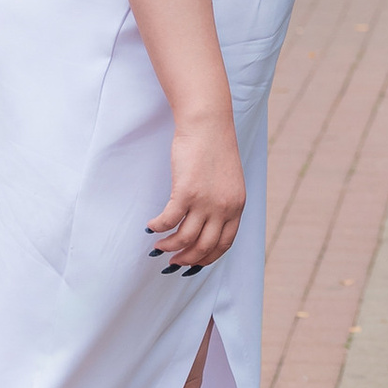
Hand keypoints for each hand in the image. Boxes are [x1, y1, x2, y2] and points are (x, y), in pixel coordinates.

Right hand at [148, 108, 244, 268]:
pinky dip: (158, 227)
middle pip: (204, 246)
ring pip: (185, 238)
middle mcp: (224, 208)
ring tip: (158, 246)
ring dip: (169, 246)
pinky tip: (150, 226)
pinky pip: (169, 220)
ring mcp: (205, 201)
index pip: (224, 244)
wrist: (208, 124)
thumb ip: (222, 202)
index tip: (193, 263)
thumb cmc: (214, 148)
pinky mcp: (186, 192)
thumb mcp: (228, 180)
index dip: (207, 258)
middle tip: (171, 262)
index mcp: (236, 206)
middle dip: (186, 259)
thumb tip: (206, 222)